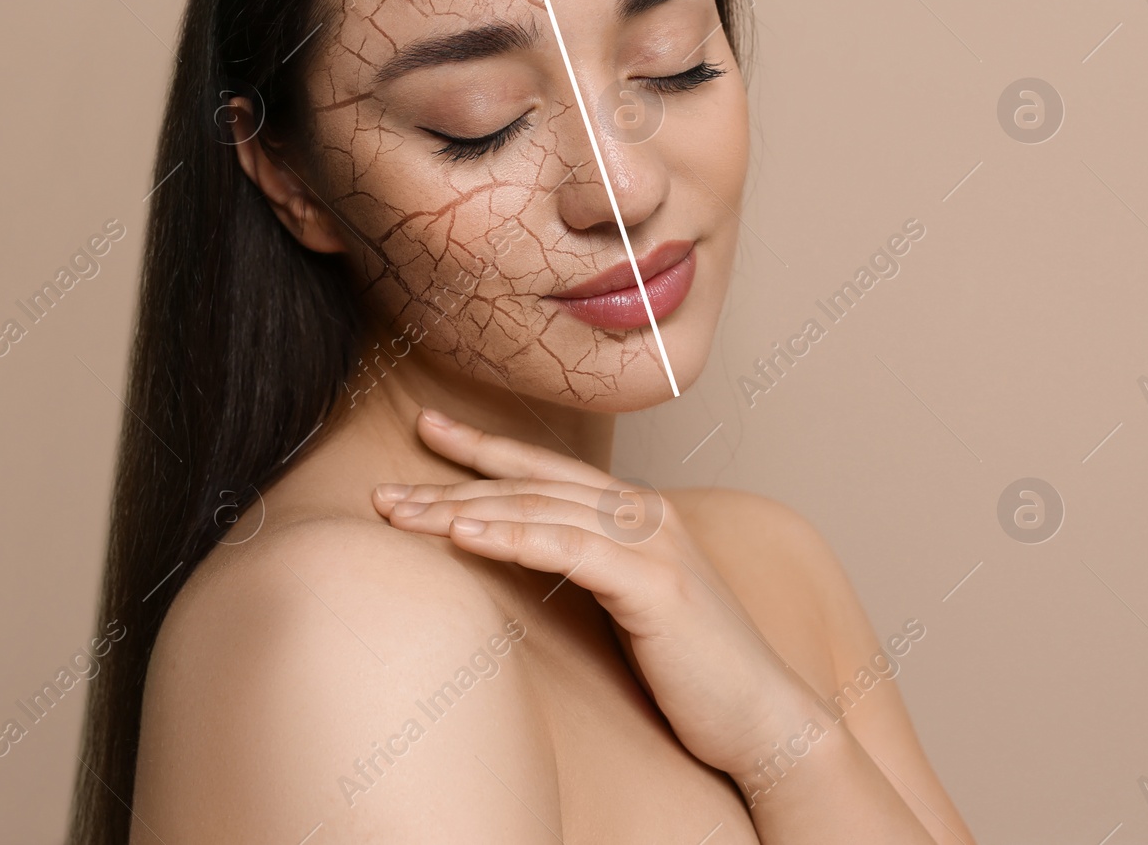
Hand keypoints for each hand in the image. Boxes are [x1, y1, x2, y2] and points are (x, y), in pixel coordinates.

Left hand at [371, 408, 821, 778]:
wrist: (763, 718)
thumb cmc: (693, 670)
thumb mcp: (631, 602)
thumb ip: (590, 565)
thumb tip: (527, 554)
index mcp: (638, 512)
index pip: (544, 469)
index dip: (482, 448)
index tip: (426, 429)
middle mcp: (645, 512)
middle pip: (528, 485)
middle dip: (450, 484)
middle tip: (384, 492)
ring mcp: (652, 543)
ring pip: (537, 510)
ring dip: (461, 509)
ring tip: (400, 514)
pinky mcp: (655, 583)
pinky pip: (567, 548)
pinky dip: (510, 537)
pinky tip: (462, 535)